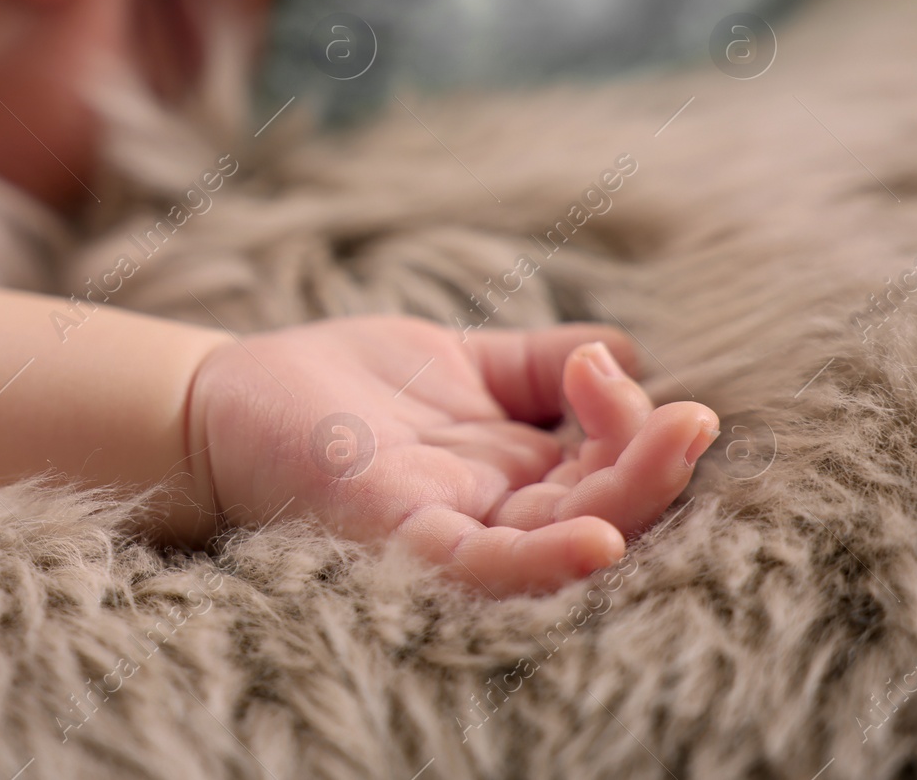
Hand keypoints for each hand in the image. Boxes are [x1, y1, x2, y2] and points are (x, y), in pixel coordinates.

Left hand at [184, 317, 719, 595]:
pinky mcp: (396, 534)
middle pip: (603, 506)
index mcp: (514, 473)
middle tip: (691, 417)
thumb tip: (627, 350)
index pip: (607, 465)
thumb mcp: (458, 361)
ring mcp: (448, 527)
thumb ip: (538, 361)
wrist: (226, 398)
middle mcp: (492, 511)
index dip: (633, 418)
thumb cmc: (338, 386)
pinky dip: (542, 562)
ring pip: (562, 538)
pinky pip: (479, 566)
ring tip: (679, 437)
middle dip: (654, 461)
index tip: (608, 362)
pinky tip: (598, 540)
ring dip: (630, 497)